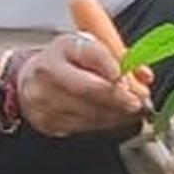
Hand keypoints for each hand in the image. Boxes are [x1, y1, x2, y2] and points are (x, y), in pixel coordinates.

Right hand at [16, 33, 143, 136]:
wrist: (28, 80)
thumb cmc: (65, 62)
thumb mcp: (89, 48)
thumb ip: (118, 59)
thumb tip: (144, 76)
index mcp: (64, 46)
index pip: (90, 52)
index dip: (110, 65)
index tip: (126, 76)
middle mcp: (50, 71)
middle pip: (88, 88)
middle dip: (118, 98)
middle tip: (138, 102)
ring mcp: (45, 99)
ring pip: (89, 112)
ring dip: (116, 115)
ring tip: (132, 112)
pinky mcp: (47, 121)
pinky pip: (83, 127)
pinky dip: (104, 124)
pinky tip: (114, 118)